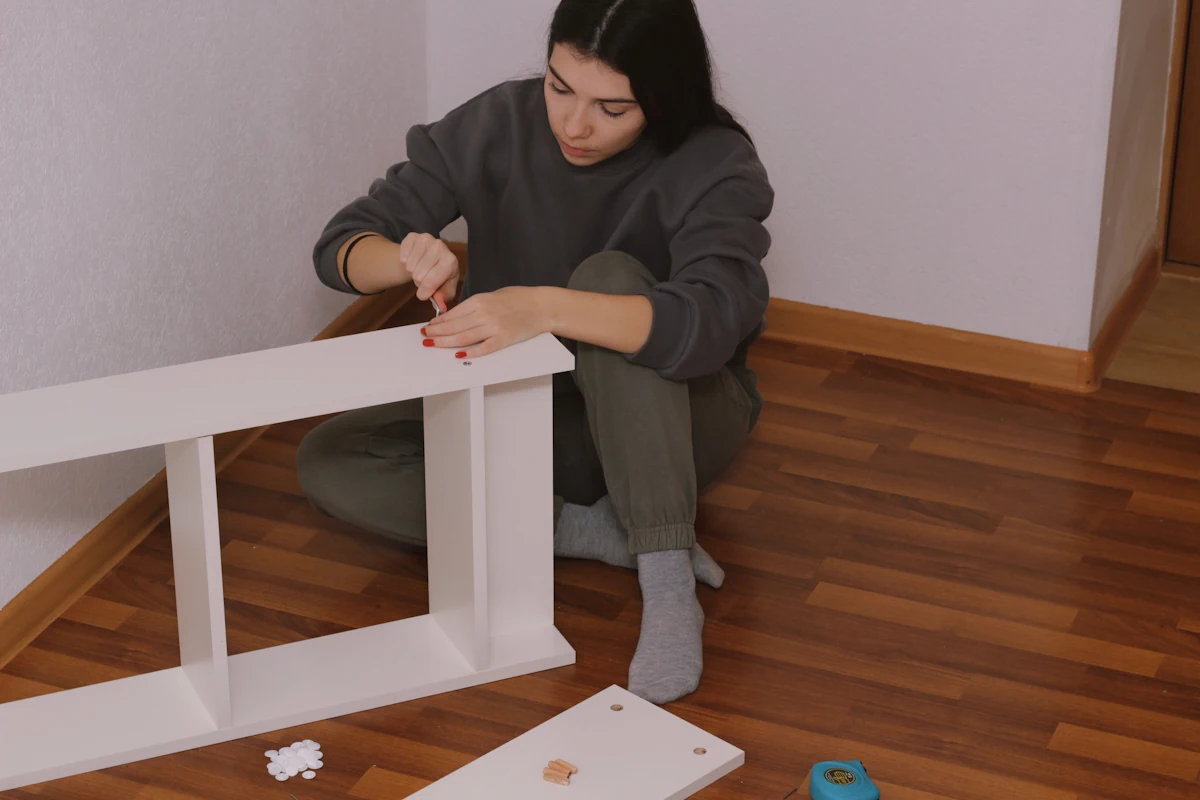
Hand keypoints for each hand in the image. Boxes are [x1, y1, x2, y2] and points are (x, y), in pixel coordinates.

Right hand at [399, 232, 458, 305]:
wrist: (429, 258)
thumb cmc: (439, 276)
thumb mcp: (444, 289)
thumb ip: (443, 298)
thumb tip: (440, 307)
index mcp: (451, 261)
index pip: (432, 281)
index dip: (425, 292)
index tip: (422, 295)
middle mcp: (440, 246)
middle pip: (419, 275)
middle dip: (419, 281)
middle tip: (423, 278)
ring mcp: (426, 239)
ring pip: (410, 266)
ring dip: (412, 272)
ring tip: (419, 270)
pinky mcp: (413, 236)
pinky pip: (402, 255)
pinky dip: (404, 262)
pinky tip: (412, 260)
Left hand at [422, 286, 550, 357]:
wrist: (541, 305)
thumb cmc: (519, 299)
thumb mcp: (494, 296)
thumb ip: (476, 305)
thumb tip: (458, 316)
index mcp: (480, 300)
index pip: (453, 313)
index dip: (438, 321)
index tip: (429, 326)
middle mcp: (484, 313)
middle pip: (454, 326)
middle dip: (437, 332)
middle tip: (425, 336)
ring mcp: (494, 327)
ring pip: (464, 337)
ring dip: (446, 342)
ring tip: (433, 344)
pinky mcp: (504, 339)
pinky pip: (484, 347)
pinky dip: (471, 352)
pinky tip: (459, 354)